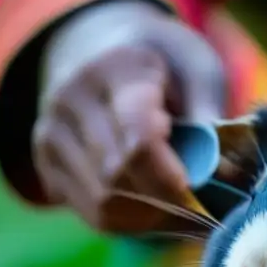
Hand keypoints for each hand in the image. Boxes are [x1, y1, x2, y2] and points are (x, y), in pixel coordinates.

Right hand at [32, 0, 226, 233]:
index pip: (137, 138)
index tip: (195, 186)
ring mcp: (51, 132)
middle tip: (197, 205)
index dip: (168, 174)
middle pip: (118, 175)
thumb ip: (210, 113)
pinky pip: (89, 212)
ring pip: (102, 202)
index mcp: (117, 67)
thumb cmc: (163, 61)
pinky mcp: (45, 162)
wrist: (96, 44)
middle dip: (164, 200)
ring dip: (148, 216)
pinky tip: (150, 207)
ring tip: (177, 204)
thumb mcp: (198, 66)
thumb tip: (222, 172)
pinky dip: (127, 221)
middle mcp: (72, 99)